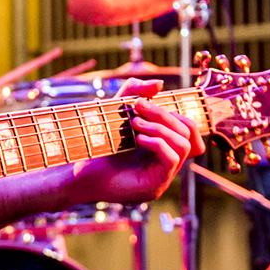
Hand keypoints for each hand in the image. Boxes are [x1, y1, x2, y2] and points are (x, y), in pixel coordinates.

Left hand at [63, 79, 204, 204]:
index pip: (189, 129)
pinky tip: (138, 139)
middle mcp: (168, 162)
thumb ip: (135, 91)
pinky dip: (157, 143)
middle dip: (163, 116)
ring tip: (135, 124)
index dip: (173, 113)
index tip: (143, 103)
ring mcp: (164, 176)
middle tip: (137, 107)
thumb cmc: (98, 143)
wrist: (79, 170)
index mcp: (165, 147)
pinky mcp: (155, 185)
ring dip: (160, 129)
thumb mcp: (118, 109)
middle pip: (187, 134)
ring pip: (183, 145)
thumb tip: (159, 84)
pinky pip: (172, 160)